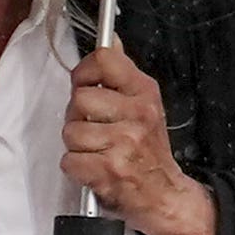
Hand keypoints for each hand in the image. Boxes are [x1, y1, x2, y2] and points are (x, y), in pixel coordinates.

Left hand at [63, 44, 219, 234]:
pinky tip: (95, 168)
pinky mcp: (109, 170)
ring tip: (97, 151)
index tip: (85, 85)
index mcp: (144, 92)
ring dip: (77, 145)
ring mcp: (124, 142)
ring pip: (71, 131)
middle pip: (79, 99)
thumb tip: (110, 39)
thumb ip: (121, 74)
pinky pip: (70, 160)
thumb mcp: (144, 105)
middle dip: (78, 117)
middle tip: (95, 130)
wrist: (164, 195)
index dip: (83, 73)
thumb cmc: (148, 151)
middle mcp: (137, 114)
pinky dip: (76, 168)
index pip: (103, 59)